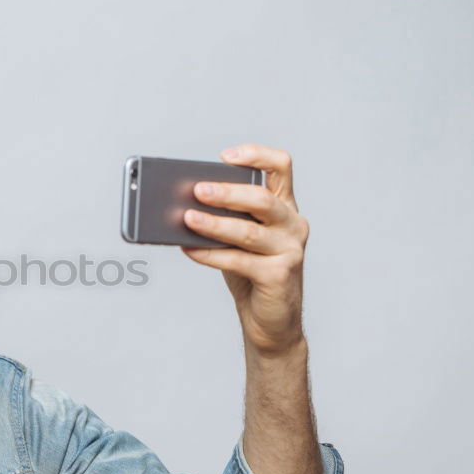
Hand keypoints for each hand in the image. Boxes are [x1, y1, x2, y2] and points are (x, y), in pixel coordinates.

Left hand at [180, 144, 308, 355]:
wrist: (270, 318)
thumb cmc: (251, 271)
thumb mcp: (238, 239)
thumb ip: (223, 219)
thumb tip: (181, 205)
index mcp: (284, 206)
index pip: (281, 167)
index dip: (256, 155)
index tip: (225, 156)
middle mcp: (293, 224)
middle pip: (262, 199)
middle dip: (227, 193)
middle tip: (197, 190)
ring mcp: (290, 250)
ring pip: (249, 232)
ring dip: (214, 224)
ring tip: (187, 218)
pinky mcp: (279, 276)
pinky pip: (239, 261)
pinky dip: (210, 255)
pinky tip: (189, 250)